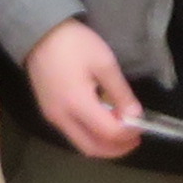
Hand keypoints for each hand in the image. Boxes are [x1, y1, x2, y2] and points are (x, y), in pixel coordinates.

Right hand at [24, 20, 144, 158]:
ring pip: (81, 144)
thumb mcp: (105, 64)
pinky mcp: (49, 112)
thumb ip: (120, 93)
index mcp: (77, 104)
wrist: (40, 33)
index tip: (142, 126)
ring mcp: (52, 117)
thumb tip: (135, 116)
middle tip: (135, 139)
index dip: (128, 134)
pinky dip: (91, 135)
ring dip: (104, 144)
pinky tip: (104, 123)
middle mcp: (61, 118)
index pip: (108, 133)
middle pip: (91, 148)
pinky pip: (73, 134)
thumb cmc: (75, 45)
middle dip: (116, 149)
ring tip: (123, 133)